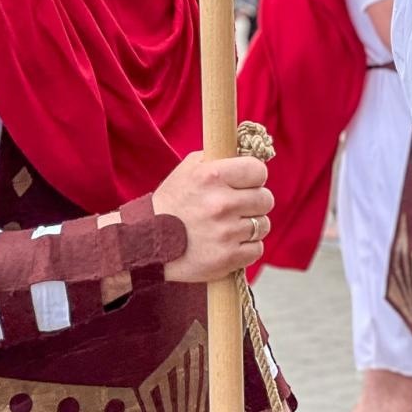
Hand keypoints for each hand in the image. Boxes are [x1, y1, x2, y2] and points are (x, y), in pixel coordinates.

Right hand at [153, 152, 273, 281]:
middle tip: (237, 207)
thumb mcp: (188, 169)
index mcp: (211, 176)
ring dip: (251, 226)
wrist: (145, 244)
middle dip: (254, 202)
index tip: (246, 183)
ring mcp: (224, 233)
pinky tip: (229, 244)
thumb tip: (248, 153)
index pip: (258, 170)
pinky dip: (246, 248)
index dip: (254, 177)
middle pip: (266, 199)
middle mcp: (220, 203)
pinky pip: (257, 249)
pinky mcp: (226, 258)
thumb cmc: (172, 202)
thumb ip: (219, 159)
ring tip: (230, 227)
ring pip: (263, 225)